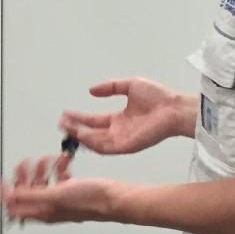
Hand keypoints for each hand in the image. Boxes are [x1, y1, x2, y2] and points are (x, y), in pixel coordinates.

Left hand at [0, 154, 125, 224]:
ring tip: (47, 159)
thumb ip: (30, 195)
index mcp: (42, 211)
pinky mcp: (72, 190)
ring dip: (41, 169)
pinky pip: (59, 178)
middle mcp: (50, 207)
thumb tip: (9, 196)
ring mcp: (61, 198)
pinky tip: (63, 161)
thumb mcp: (55, 195)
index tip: (1, 181)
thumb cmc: (91, 200)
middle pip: (27, 192)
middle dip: (24, 176)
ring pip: (42, 183)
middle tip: (25, 163)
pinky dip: (58, 168)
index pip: (15, 207)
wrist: (115, 198)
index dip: (5, 194)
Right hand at [59, 78, 185, 155]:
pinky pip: (104, 147)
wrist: (174, 108)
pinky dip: (91, 143)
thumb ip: (110, 87)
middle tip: (61, 122)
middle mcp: (118, 132)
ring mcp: (121, 141)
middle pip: (90, 133)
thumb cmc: (158, 97)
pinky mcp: (126, 147)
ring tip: (67, 127)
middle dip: (74, 128)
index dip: (79, 118)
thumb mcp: (130, 85)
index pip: (94, 121)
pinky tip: (80, 134)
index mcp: (119, 120)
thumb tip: (91, 90)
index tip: (66, 113)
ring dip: (79, 136)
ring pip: (94, 142)